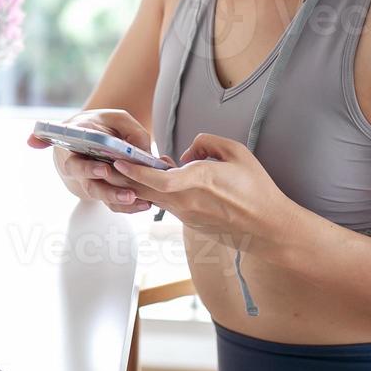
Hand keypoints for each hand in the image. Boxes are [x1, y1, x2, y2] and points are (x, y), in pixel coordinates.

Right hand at [27, 109, 158, 213]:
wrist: (88, 138)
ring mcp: (89, 180)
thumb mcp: (115, 119)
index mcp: (76, 148)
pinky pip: (111, 203)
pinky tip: (143, 204)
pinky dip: (127, 206)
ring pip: (101, 196)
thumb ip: (130, 130)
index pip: (76, 161)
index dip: (88, 169)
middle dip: (108, 191)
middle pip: (88, 185)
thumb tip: (143, 150)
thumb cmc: (100, 127)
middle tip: (128, 193)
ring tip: (136, 199)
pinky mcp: (102, 190)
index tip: (105, 170)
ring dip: (119, 200)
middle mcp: (79, 167)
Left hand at [112, 133, 298, 248]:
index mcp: (198, 181)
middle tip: (101, 164)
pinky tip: (151, 182)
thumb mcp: (236, 152)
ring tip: (120, 169)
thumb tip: (185, 152)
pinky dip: (154, 193)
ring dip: (136, 185)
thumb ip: (207, 143)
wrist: (268, 227)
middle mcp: (186, 201)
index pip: (156, 178)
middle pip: (144, 190)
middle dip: (121, 178)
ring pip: (153, 198)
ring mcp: (186, 215)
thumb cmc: (257, 188)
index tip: (117, 160)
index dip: (134, 170)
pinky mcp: (189, 223)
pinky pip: (166, 205)